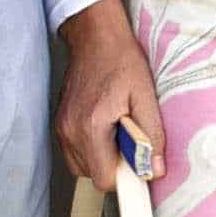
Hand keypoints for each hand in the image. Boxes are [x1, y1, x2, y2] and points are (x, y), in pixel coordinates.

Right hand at [57, 0, 166, 185]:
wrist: (95, 37)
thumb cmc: (120, 60)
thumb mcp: (146, 95)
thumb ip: (151, 135)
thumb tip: (155, 169)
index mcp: (91, 126)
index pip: (104, 179)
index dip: (125, 176)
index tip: (138, 162)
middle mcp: (70, 131)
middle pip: (93, 175)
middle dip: (114, 164)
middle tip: (128, 136)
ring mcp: (61, 127)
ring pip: (83, 165)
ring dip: (102, 156)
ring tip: (116, 128)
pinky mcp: (60, 123)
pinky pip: (75, 151)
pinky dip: (91, 146)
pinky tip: (104, 124)